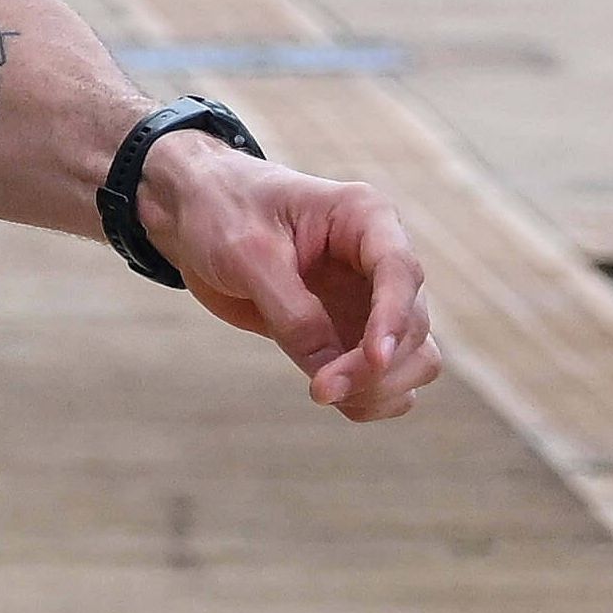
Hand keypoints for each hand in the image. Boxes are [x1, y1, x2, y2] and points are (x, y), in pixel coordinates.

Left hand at [138, 138, 439, 421]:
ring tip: (323, 393)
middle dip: (374, 367)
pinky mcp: (348, 332)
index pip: (401, 273)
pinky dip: (367, 397)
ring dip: (380, 388)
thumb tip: (329, 374)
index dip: (394, 320)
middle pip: (415, 327)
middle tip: (318, 390)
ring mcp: (370, 300)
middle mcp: (380, 262)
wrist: (197, 216)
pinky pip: (382, 377)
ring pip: (414, 358)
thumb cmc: (224, 215)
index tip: (374, 359)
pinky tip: (332, 397)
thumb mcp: (248, 256)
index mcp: (366, 219)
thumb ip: (290, 312)